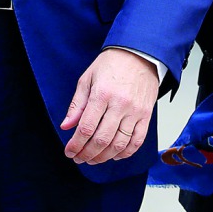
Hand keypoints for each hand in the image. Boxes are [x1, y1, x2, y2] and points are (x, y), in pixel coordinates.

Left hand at [60, 48, 159, 165]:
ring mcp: (135, 111)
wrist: (139, 53)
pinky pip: (137, 140)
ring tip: (94, 159)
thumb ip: (77, 104)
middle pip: (102, 139)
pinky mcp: (146, 114)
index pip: (86, 128)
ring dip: (104, 157)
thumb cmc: (112, 63)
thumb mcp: (88, 78)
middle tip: (79, 158)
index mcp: (102, 94)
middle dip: (87, 154)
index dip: (76, 144)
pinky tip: (115, 155)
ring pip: (119, 144)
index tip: (69, 152)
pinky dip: (126, 152)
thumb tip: (66, 126)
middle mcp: (120, 104)